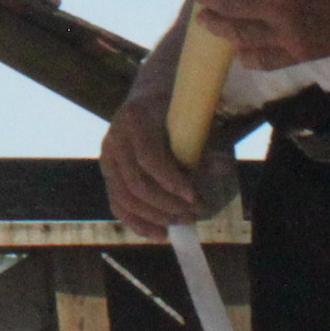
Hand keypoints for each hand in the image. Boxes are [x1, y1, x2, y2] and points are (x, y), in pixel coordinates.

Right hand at [101, 84, 230, 236]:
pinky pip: (117, 205)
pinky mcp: (107, 174)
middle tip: (196, 214)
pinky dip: (137, 223)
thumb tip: (223, 169)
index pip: (149, 158)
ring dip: (157, 216)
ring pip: (125, 199)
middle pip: (136, 185)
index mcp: (134, 120)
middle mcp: (114, 140)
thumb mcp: (188, 119)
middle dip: (168, 205)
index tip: (195, 197)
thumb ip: (201, 144)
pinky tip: (159, 233)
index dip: (171, 181)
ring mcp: (107, 158)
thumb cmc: (171, 108)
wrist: (145, 97)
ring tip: (184, 221)